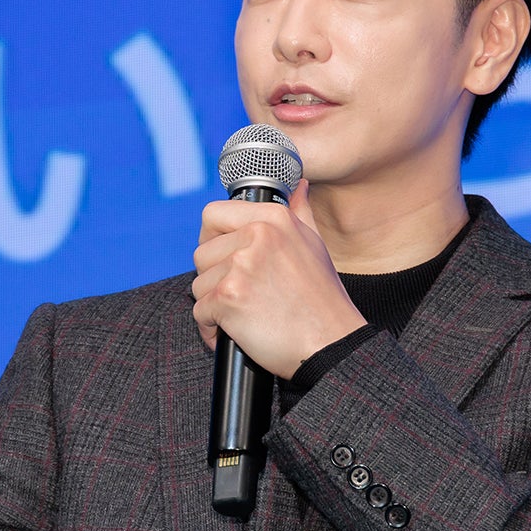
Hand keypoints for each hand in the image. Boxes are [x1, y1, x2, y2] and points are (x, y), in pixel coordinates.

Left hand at [192, 179, 366, 378]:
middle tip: (241, 296)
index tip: (222, 258)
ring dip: (213, 306)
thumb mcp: (314, 245)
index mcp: (274, 218)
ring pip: (198, 284)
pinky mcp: (229, 296)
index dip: (211, 239)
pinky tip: (235, 333)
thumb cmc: (323, 300)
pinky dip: (212, 329)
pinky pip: (200, 312)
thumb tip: (299, 185)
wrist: (332, 344)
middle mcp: (257, 235)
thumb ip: (300, 212)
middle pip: (202, 253)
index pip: (212, 214)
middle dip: (213, 279)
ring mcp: (241, 265)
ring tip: (243, 316)